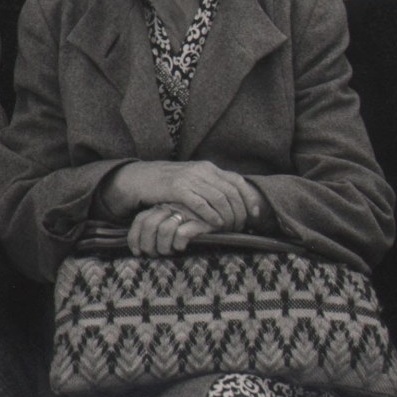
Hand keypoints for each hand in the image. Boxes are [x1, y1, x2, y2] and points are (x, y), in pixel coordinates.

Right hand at [104, 160, 262, 230]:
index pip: (237, 181)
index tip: (254, 215)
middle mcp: (202, 170)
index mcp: (208, 167)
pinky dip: (211, 214)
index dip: (249, 198)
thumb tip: (233, 202)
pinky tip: (216, 224)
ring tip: (230, 229)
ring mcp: (190, 178)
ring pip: (219, 198)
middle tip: (241, 227)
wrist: (142, 178)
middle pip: (231, 192)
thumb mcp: (193, 181)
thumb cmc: (169, 184)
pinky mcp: (177, 188)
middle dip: (239, 211)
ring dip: (228, 216)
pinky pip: (200, 202)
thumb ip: (211, 187)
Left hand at [127, 203, 213, 256]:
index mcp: (163, 206)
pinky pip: (181, 234)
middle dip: (149, 245)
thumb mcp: (175, 221)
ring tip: (170, 252)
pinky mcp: (200, 220)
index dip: (135, 238)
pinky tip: (182, 248)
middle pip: (149, 226)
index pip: (141, 220)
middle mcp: (172, 207)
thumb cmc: (197, 222)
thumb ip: (160, 227)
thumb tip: (140, 249)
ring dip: (163, 247)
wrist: (228, 212)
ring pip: (163, 230)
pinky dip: (178, 244)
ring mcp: (185, 212)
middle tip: (155, 255)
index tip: (138, 252)